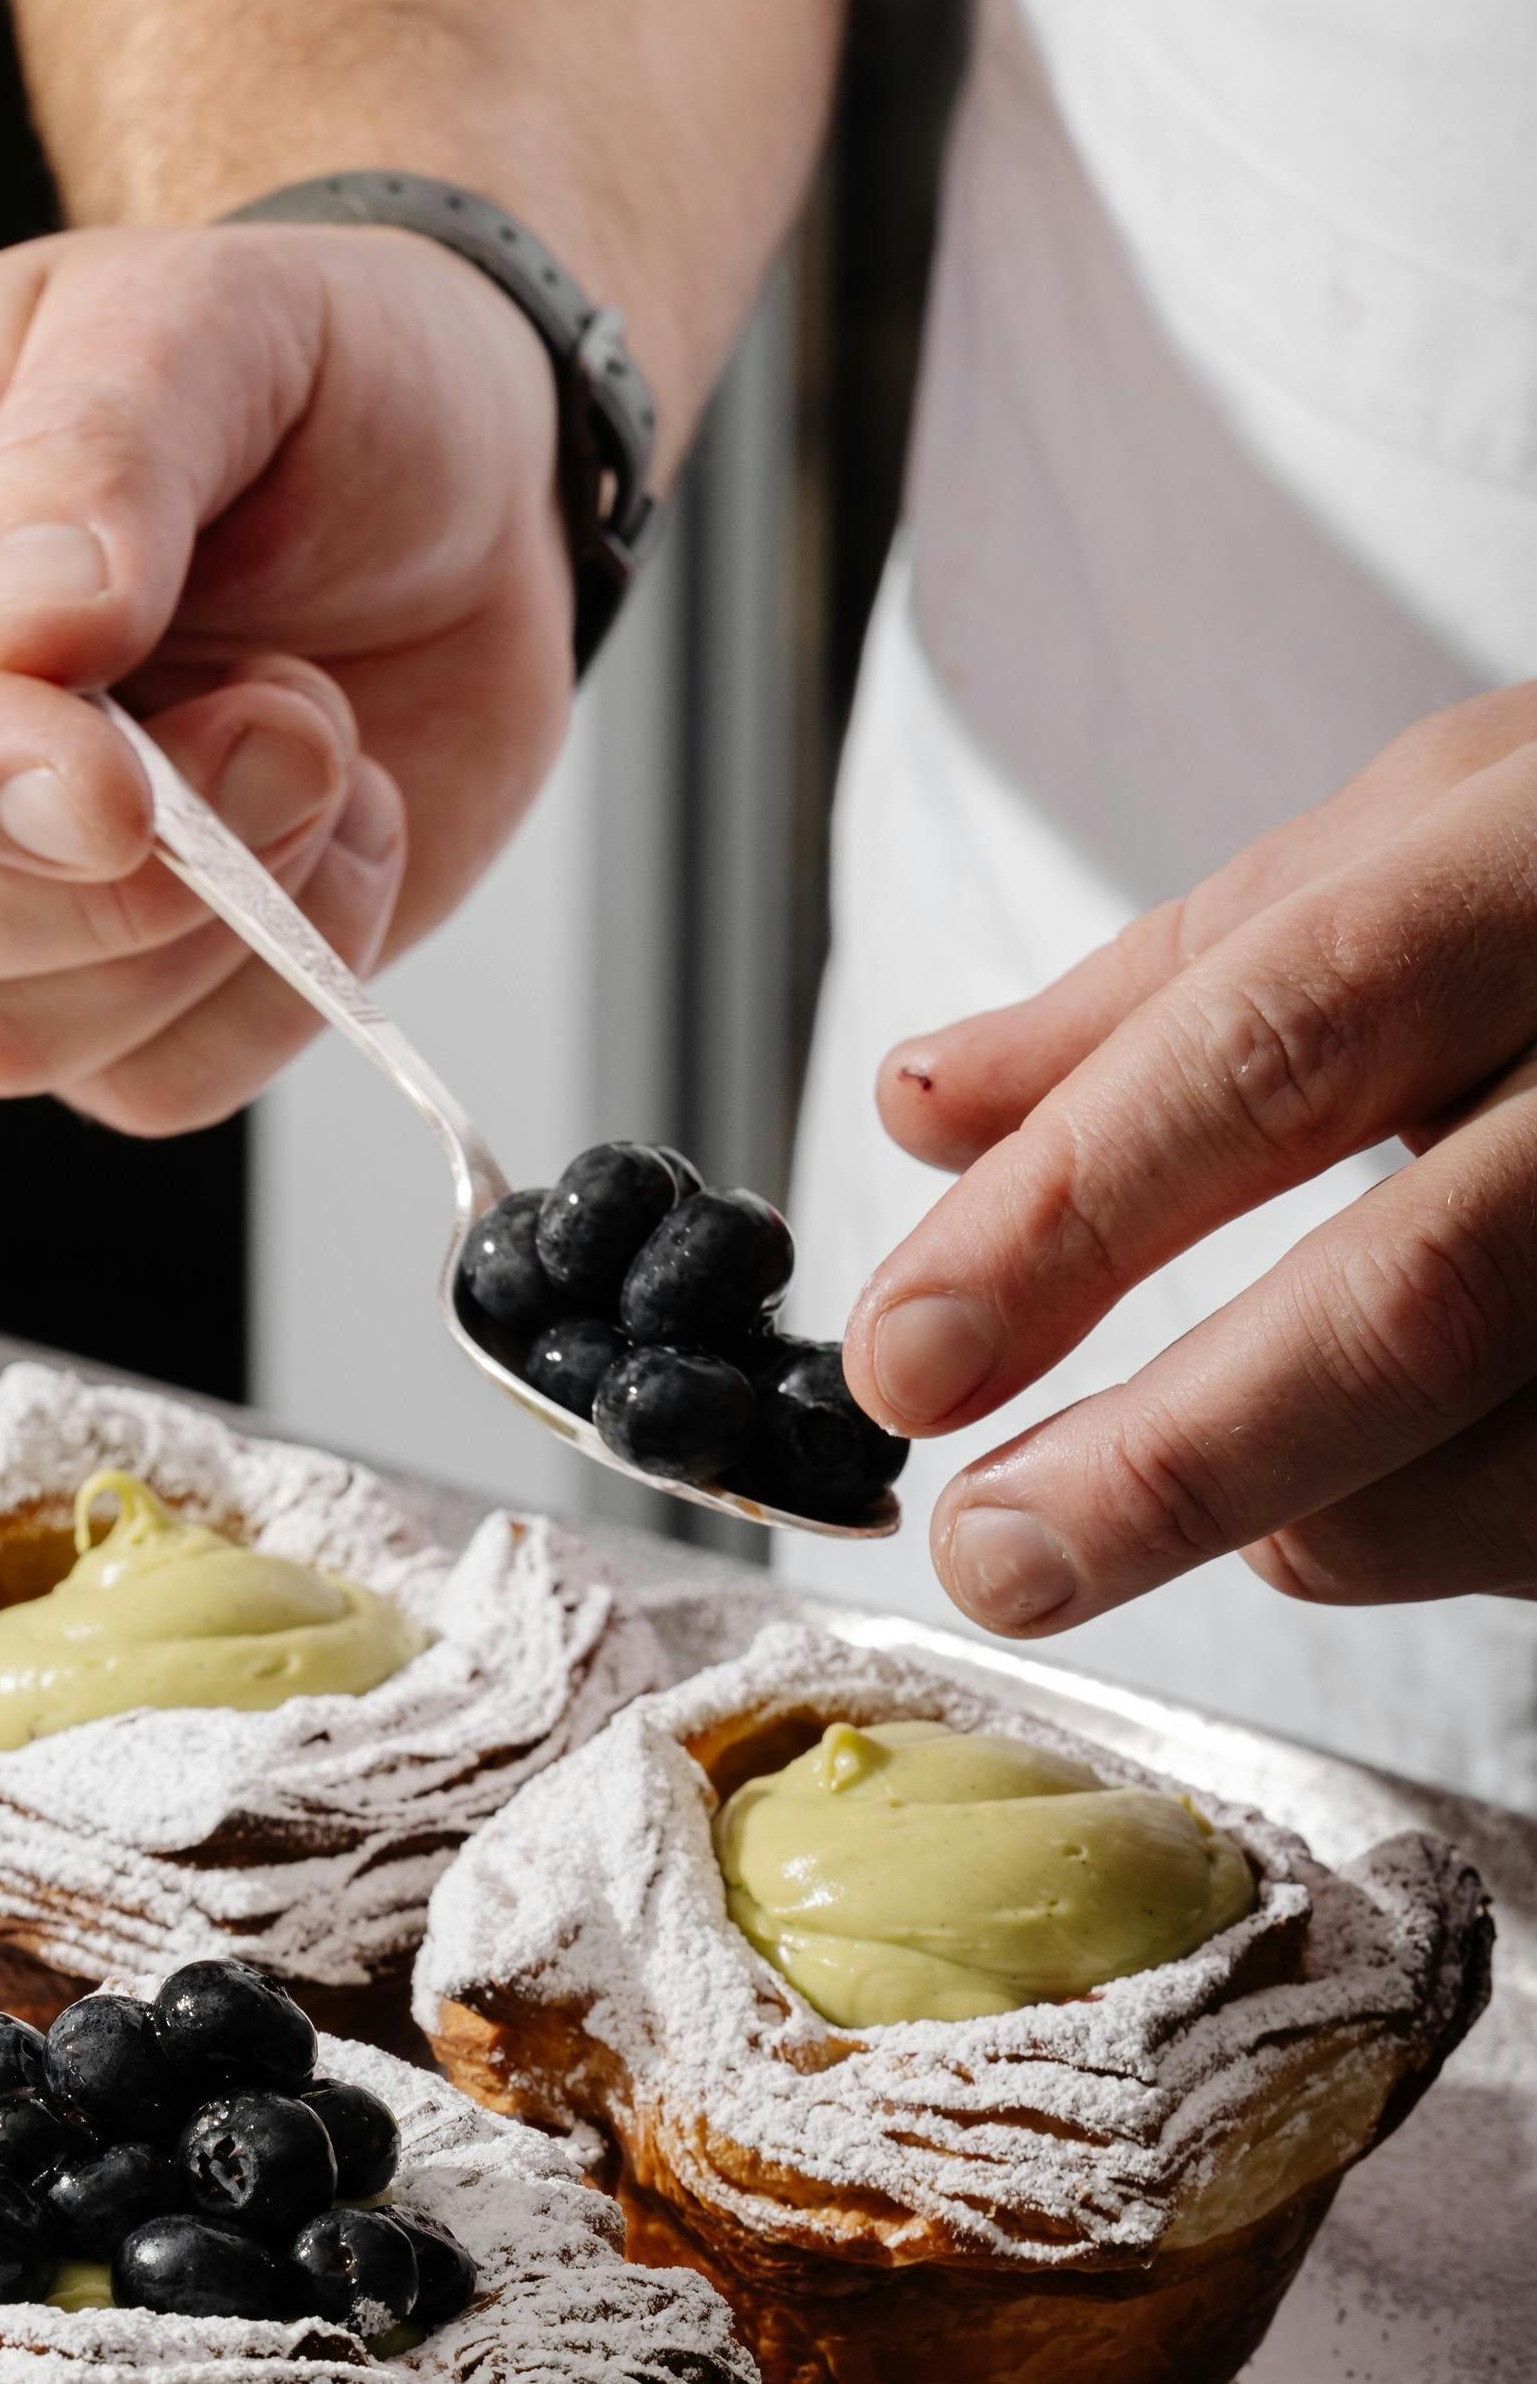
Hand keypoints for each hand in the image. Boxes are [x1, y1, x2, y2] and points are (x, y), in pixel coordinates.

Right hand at [0, 221, 572, 1133]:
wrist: (471, 480)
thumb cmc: (315, 376)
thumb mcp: (220, 320)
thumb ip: (102, 446)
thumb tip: (18, 625)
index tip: (116, 786)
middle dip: (109, 869)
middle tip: (292, 722)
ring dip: (210, 923)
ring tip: (320, 744)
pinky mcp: (107, 980)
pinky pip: (144, 1081)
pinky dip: (278, 986)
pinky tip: (338, 832)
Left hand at [844, 685, 1536, 1627]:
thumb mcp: (1444, 834)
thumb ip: (1180, 983)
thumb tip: (927, 1106)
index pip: (1282, 1035)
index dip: (1077, 1209)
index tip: (908, 1355)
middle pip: (1422, 1289)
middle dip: (1177, 1456)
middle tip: (996, 1550)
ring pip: (1527, 1460)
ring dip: (1322, 1513)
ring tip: (1213, 1495)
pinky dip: (1467, 1525)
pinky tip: (1399, 1481)